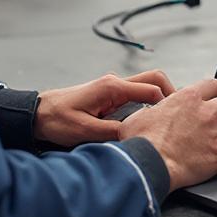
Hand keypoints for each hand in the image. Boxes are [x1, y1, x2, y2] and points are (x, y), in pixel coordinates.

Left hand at [35, 69, 175, 146]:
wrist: (38, 114)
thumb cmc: (57, 119)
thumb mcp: (86, 131)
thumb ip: (115, 133)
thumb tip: (139, 137)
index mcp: (111, 87)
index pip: (151, 88)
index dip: (168, 102)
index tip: (178, 117)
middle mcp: (115, 83)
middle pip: (153, 78)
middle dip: (170, 93)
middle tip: (179, 114)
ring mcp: (113, 88)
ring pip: (146, 86)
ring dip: (158, 100)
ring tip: (166, 121)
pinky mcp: (110, 95)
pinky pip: (136, 95)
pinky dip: (147, 104)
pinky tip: (148, 122)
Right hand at [117, 79, 216, 190]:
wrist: (150, 163)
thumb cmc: (143, 141)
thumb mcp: (141, 115)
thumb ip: (151, 110)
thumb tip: (147, 113)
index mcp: (187, 98)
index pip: (213, 85)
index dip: (215, 92)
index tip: (214, 99)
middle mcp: (206, 112)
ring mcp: (216, 132)